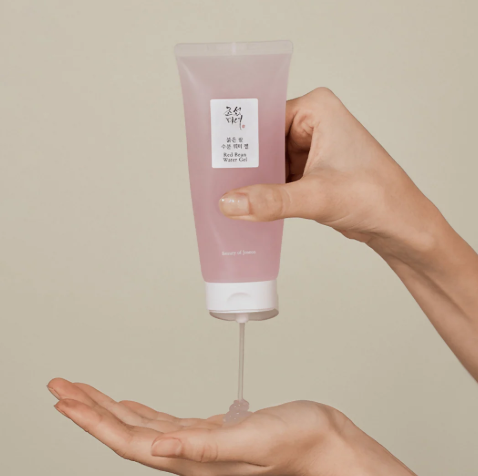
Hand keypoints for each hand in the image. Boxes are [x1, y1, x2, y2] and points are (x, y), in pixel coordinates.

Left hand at [48, 378, 414, 475]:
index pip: (127, 440)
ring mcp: (196, 444)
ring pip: (140, 425)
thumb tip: (159, 446)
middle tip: (62, 386)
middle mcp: (187, 455)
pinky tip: (131, 405)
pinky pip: (163, 421)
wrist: (322, 440)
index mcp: (191, 459)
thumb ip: (204, 446)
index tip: (65, 398)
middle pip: (125, 432)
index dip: (92, 420)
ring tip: (85, 393)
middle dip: (90, 409)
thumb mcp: (251, 441)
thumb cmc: (295, 441)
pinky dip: (140, 411)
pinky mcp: (209, 433)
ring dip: (109, 408)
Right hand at [219, 88, 444, 261]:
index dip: (239, 136)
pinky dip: (265, 189)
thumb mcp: (317, 196)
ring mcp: (311, 147)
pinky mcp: (311, 169)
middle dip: (245, 161)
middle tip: (216, 177)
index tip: (214, 153)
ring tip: (227, 191)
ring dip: (253, 178)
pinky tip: (248, 201)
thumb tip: (230, 203)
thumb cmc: (377, 197)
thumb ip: (271, 200)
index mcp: (317, 109)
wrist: (399, 225)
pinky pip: (278, 175)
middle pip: (263, 138)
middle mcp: (314, 123)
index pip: (264, 116)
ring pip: (269, 159)